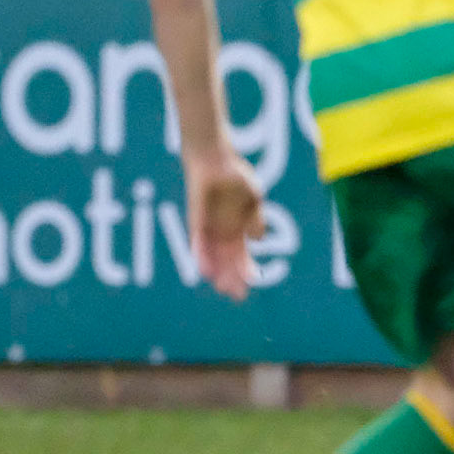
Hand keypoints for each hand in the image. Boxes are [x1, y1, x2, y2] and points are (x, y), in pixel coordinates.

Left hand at [186, 153, 266, 300]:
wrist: (214, 158)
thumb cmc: (235, 174)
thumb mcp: (254, 197)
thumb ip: (256, 219)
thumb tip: (257, 239)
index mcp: (237, 229)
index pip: (240, 256)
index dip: (245, 270)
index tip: (251, 284)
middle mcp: (221, 232)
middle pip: (226, 261)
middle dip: (232, 278)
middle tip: (236, 295)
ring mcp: (208, 227)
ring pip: (212, 256)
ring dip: (216, 272)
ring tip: (220, 287)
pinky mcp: (196, 220)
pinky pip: (198, 241)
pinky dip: (202, 255)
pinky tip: (204, 268)